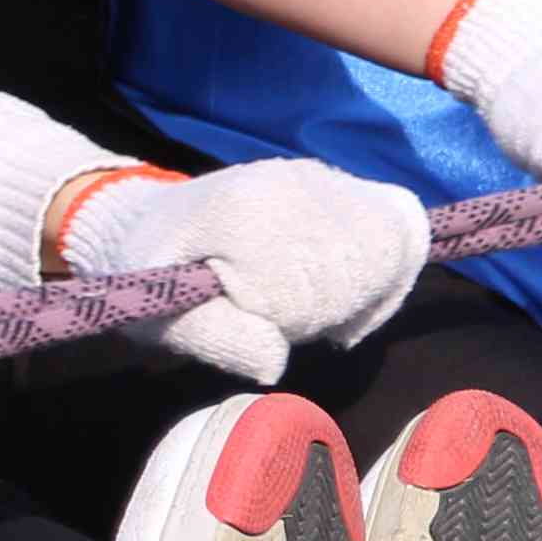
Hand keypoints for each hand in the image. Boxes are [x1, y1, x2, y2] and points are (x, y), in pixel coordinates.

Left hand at [62, 156, 434, 382]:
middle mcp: (296, 182)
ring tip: (313, 303)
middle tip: (286, 319)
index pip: (313, 290)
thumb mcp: (163, 318)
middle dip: (331, 309)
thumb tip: (275, 363)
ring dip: (363, 289)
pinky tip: (349, 285)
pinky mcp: (337, 182)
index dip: (292, 324)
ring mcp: (321, 177)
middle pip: (359, 267)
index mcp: (246, 212)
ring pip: (386, 246)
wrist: (146, 220)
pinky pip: (395, 225)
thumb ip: (217, 338)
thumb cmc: (152, 275)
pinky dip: (387, 264)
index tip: (259, 327)